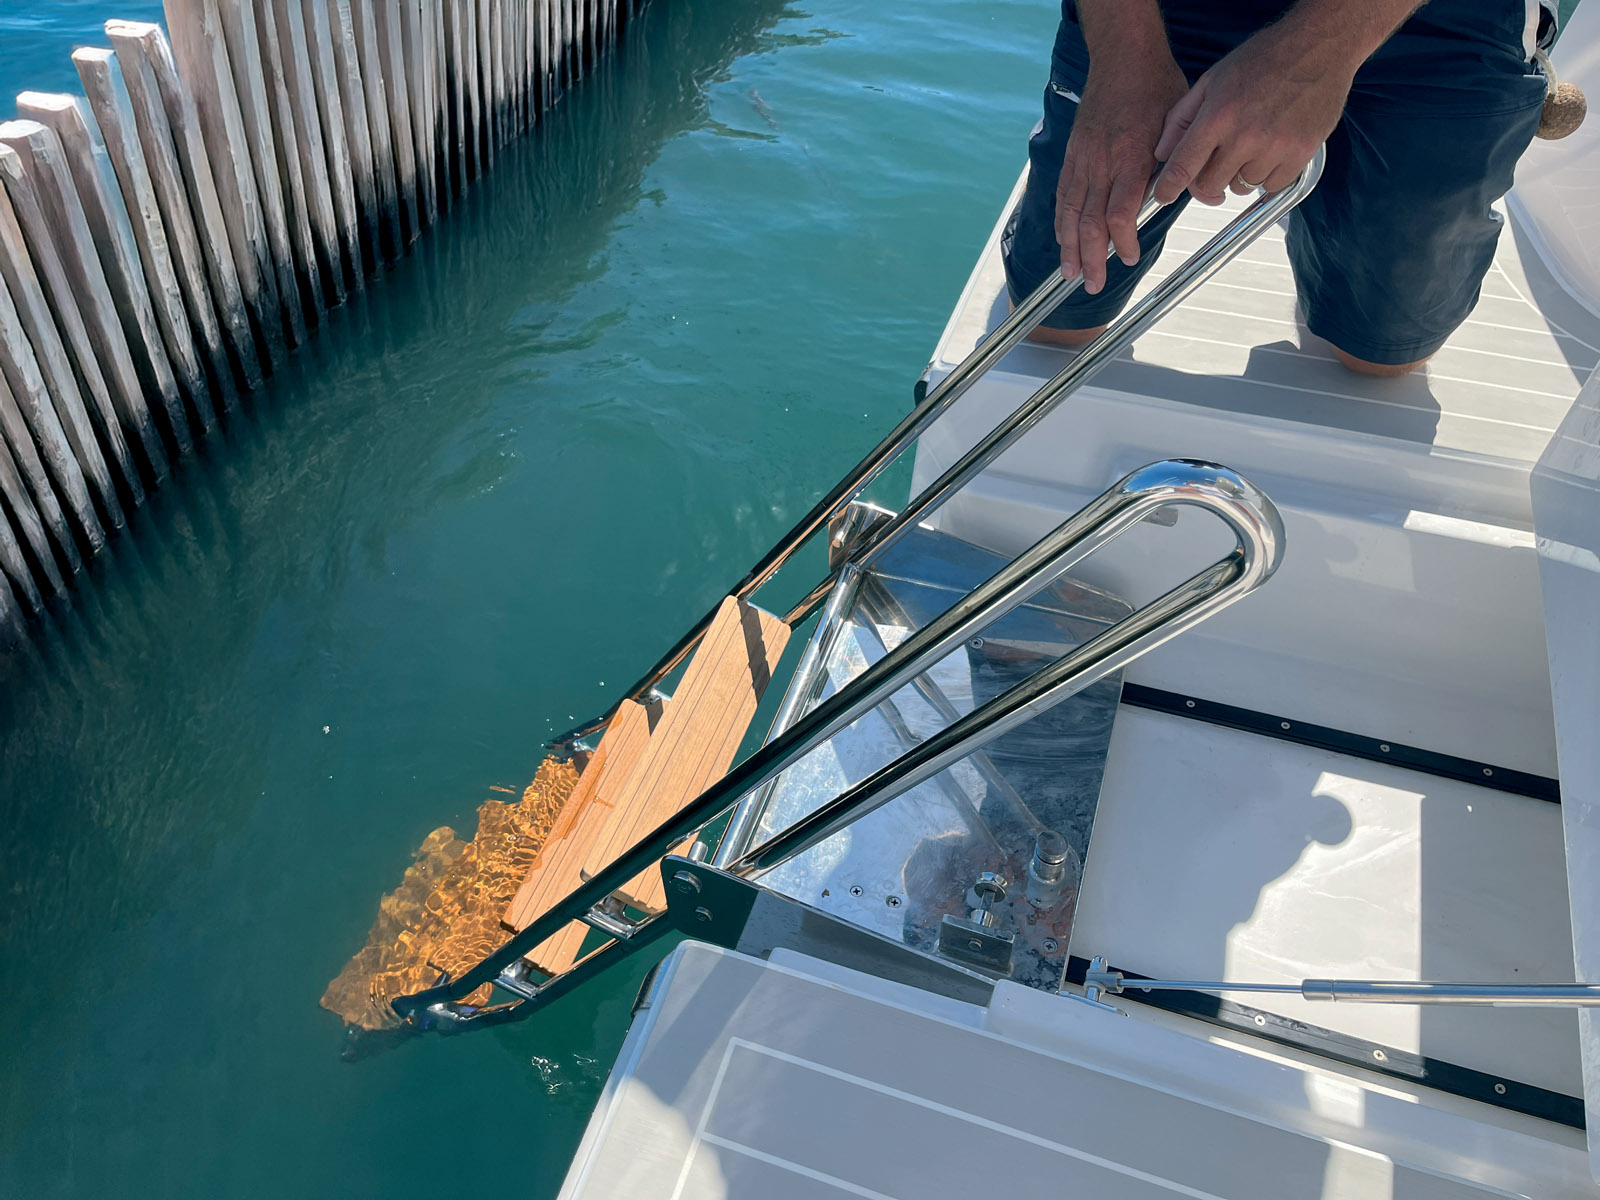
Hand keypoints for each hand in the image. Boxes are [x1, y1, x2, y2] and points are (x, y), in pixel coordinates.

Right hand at [1055, 50, 1188, 293]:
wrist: (1124, 58)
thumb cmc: (1156, 88)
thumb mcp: (1178, 125)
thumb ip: (1174, 164)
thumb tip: (1177, 197)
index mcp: (1130, 158)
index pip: (1119, 212)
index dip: (1121, 241)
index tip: (1128, 258)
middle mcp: (1101, 163)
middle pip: (1088, 221)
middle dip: (1089, 257)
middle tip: (1092, 285)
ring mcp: (1083, 160)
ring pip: (1070, 212)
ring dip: (1069, 247)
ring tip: (1069, 274)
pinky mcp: (1074, 154)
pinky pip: (1062, 194)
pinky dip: (1061, 221)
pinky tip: (1063, 239)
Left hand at [1153, 24, 1353, 204]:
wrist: (1319, 46)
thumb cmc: (1265, 59)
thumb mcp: (1212, 80)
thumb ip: (1182, 118)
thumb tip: (1163, 152)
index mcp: (1218, 116)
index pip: (1182, 167)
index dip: (1167, 189)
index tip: (1164, 195)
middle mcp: (1245, 136)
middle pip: (1210, 186)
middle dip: (1205, 182)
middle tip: (1212, 168)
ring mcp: (1275, 147)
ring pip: (1241, 188)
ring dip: (1239, 175)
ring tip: (1250, 145)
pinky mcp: (1301, 153)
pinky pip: (1271, 186)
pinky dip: (1266, 176)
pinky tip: (1269, 151)